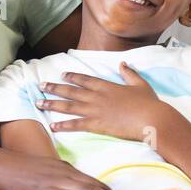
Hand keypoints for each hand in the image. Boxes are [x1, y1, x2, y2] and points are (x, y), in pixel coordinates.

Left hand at [35, 63, 171, 143]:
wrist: (152, 119)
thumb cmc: (149, 103)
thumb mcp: (140, 84)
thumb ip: (130, 74)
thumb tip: (123, 64)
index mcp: (106, 86)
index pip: (85, 80)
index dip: (72, 77)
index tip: (61, 75)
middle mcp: (97, 97)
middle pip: (71, 91)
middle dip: (54, 88)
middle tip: (40, 86)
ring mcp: (95, 110)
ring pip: (68, 106)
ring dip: (52, 104)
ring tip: (38, 103)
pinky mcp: (96, 125)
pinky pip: (76, 124)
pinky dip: (63, 125)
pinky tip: (52, 125)